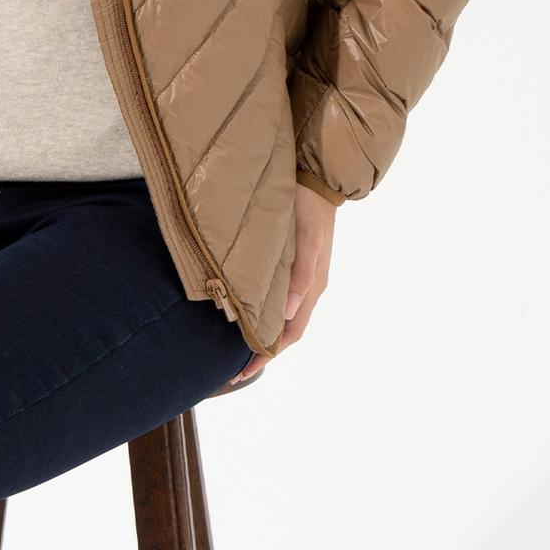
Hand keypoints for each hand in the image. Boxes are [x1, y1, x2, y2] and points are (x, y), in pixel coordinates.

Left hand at [222, 180, 336, 385]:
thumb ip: (300, 275)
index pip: (290, 333)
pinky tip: (246, 313)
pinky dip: (262, 314)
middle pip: (285, 331)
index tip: (243, 372)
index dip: (268, 355)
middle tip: (233, 369)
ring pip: (281, 317)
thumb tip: (287, 312)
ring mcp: (300, 277)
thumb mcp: (307, 240)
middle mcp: (307, 288)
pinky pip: (277, 299)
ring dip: (263, 335)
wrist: (315, 178)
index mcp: (312, 287)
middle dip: (263, 352)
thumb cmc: (309, 207)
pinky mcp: (291, 265)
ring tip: (237, 348)